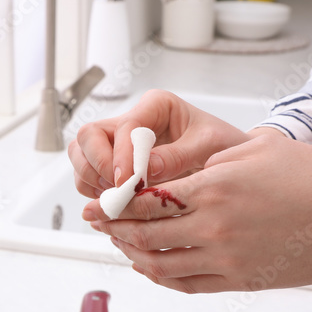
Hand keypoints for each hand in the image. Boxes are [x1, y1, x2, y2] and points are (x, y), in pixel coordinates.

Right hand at [68, 89, 251, 197]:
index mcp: (156, 107)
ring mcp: (118, 144)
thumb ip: (178, 157)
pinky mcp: (114, 166)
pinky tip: (115, 205)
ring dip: (91, 181)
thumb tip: (146, 170)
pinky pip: (88, 177)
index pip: (124, 126)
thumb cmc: (223, 147)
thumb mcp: (210, 147)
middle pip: (89, 136)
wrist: (231, 166)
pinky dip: (93, 192)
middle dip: (97, 166)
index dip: (122, 156)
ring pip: (81, 156)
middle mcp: (132, 122)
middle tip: (117, 191)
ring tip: (116, 200)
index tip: (129, 182)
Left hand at [82, 130, 311, 298]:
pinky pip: (185, 284)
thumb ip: (211, 160)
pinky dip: (161, 276)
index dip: (114, 201)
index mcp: (217, 187)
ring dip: (132, 255)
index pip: (146, 198)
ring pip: (159, 265)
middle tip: (97, 221)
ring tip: (121, 243)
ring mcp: (227, 260)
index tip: (97, 200)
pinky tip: (151, 265)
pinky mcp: (240, 281)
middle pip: (143, 235)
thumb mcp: (259, 149)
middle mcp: (216, 227)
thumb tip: (177, 174)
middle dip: (112, 228)